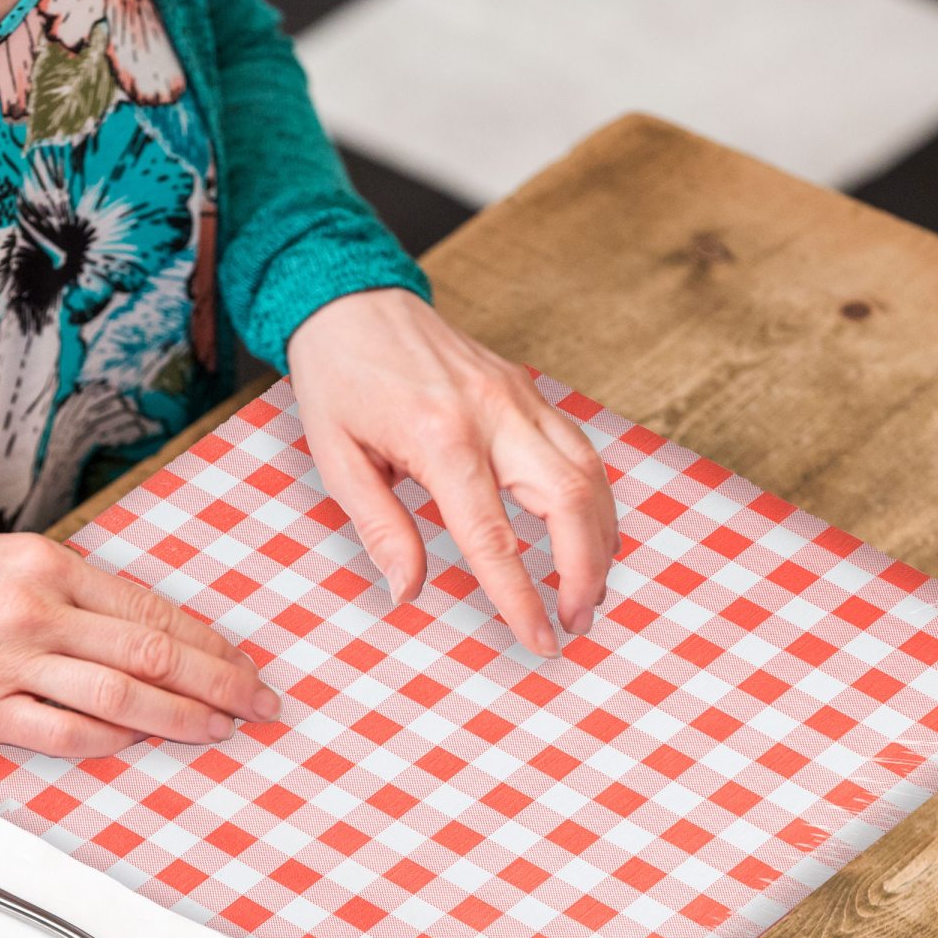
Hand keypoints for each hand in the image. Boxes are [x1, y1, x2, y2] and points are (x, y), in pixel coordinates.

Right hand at [0, 535, 279, 755]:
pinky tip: (144, 745)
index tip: (245, 665)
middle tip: (261, 703)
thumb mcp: (3, 562)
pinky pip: (63, 730)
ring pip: (121, 692)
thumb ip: (74, 595)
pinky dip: (111, 739)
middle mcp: (36, 608)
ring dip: (182, 716)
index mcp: (49, 564)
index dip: (210, 643)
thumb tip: (148, 634)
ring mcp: (9, 661)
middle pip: (154, 649)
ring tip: (222, 730)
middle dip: (221, 681)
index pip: (153, 608)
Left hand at [285, 288, 618, 655]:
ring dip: (600, 541)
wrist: (351, 295)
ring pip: (589, 474)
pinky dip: (595, 501)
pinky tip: (591, 537)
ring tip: (590, 591)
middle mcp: (493, 414)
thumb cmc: (338, 378)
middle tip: (578, 623)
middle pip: (570, 501)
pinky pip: (580, 450)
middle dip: (585, 572)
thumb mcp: (337, 459)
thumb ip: (379, 529)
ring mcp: (519, 397)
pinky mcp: (527, 391)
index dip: (521, 599)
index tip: (541, 642)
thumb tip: (408, 591)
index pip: (494, 538)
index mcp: (440, 438)